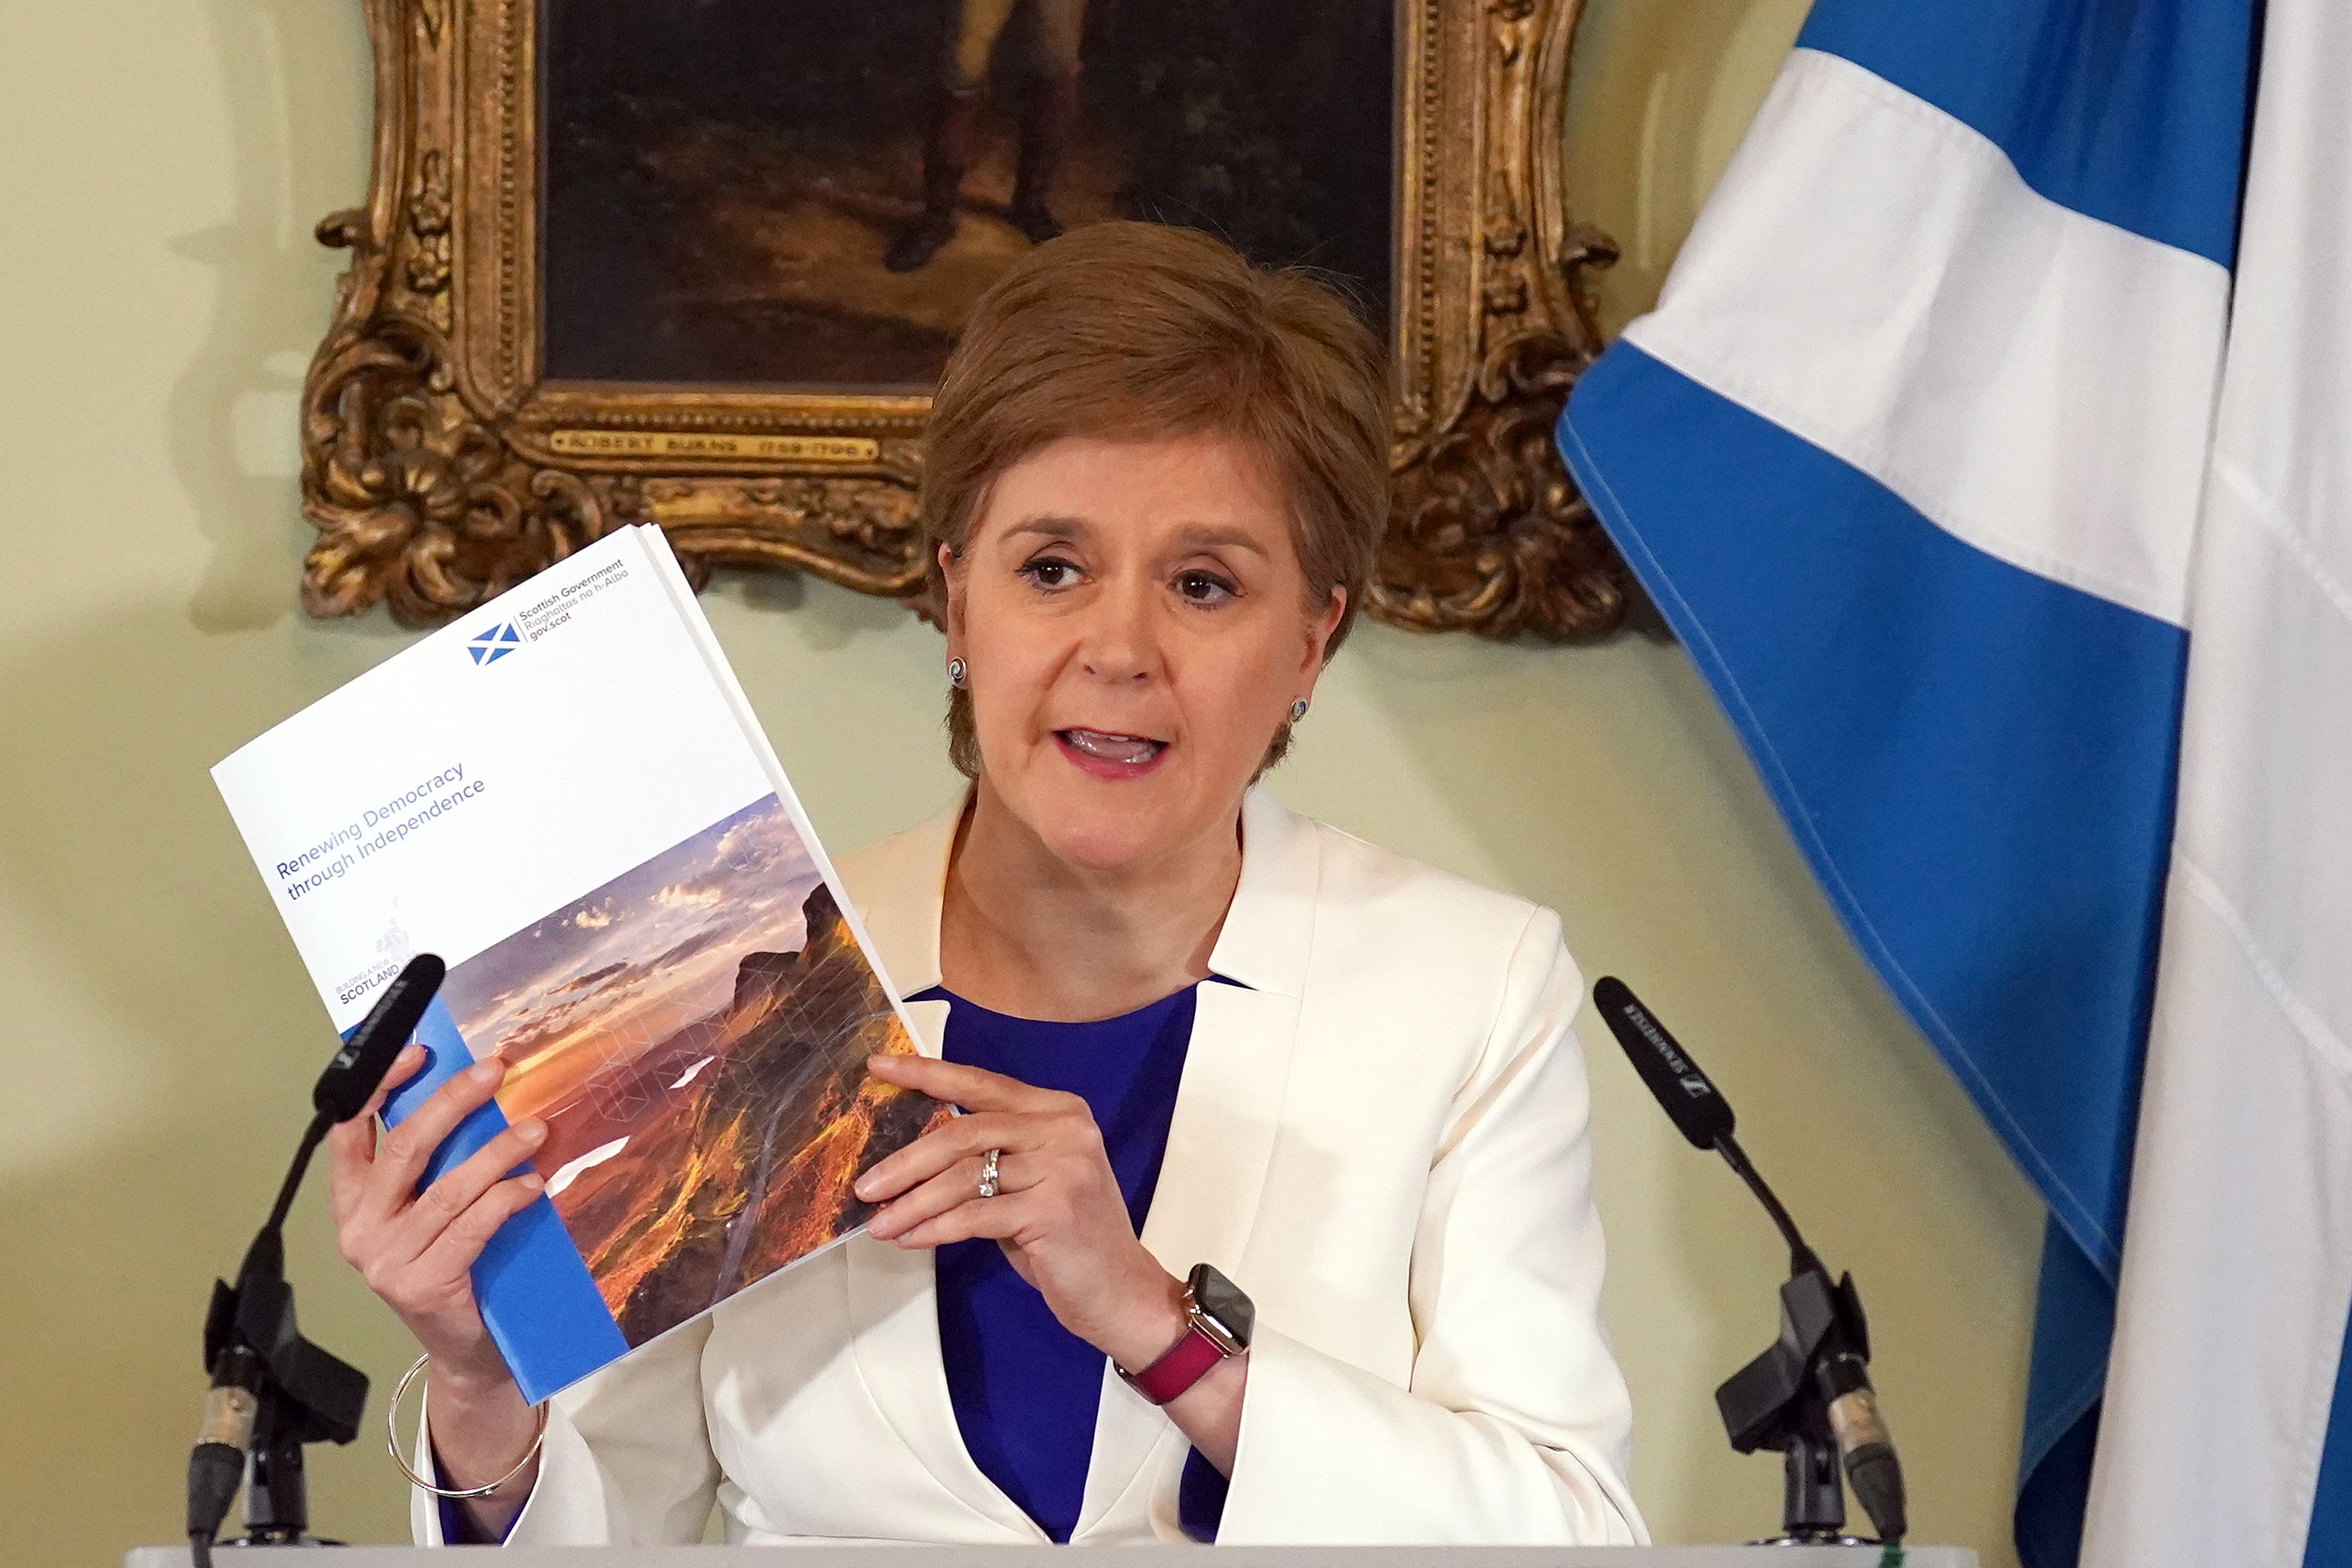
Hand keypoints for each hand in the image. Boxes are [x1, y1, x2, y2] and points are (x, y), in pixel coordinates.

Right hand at [326, 1045, 547, 1389]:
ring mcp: (387, 1261)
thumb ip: (436, 1164)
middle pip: (402, 1150)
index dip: (380, 1087)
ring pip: (446, 1188)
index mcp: (352, 1203)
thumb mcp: (432, 1210)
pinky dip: (506, 1199)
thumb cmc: (454, 1267)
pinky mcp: (422, 1285)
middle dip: (450, 1103)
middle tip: (494, 1071)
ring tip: (535, 1128)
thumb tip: (476, 1091)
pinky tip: (532, 1184)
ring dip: (495, 1151)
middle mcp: (360, 1230)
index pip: (349, 1132)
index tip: (420, 1052)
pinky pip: (471, 1226)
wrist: (466, 1349)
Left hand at [856, 1054, 1187, 1372]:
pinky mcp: (1053, 1209)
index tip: (880, 1069)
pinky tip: (912, 1238)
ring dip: (911, 1203)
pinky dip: (934, 1227)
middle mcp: (1064, 1129)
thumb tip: (914, 1152)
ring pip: (963, 1176)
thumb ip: (990, 1155)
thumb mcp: (1031, 1182)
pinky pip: (974, 1215)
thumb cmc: (1069, 1240)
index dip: (926, 1074)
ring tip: (879, 1223)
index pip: (981, 1083)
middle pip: (964, 1132)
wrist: (1122, 1293)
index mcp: (1057, 1111)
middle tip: (865, 1187)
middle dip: (905, 1162)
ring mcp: (1063, 1167)